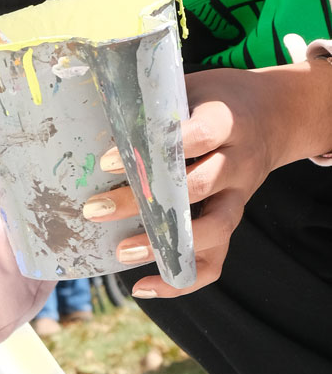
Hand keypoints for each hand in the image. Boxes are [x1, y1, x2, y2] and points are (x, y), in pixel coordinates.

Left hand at [81, 61, 331, 297]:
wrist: (277, 115)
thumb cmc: (218, 100)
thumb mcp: (192, 88)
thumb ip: (156, 107)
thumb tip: (96, 121)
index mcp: (227, 122)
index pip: (194, 138)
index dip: (154, 151)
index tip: (106, 160)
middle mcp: (239, 163)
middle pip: (196, 188)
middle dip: (143, 202)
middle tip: (95, 208)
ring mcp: (239, 197)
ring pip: (214, 230)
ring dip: (166, 246)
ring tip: (120, 251)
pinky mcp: (233, 220)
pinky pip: (216, 260)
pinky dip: (183, 279)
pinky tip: (143, 286)